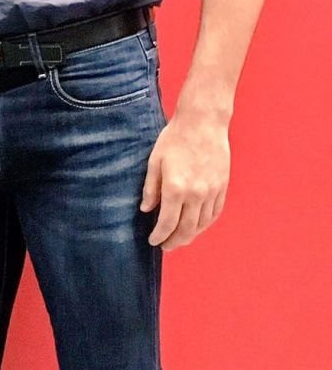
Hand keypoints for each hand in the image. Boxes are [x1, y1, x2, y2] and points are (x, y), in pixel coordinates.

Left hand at [140, 112, 230, 249]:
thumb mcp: (155, 161)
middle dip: (175, 241)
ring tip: (179, 239)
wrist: (202, 123)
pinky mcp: (222, 188)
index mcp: (176, 188)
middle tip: (166, 246)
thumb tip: (146, 210)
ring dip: (190, 235)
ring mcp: (212, 192)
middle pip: (186, 229)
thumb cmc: (174, 138)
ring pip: (202, 224)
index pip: (167, 223)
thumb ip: (151, 188)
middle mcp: (196, 194)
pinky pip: (214, 214)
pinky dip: (205, 224)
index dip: (160, 235)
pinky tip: (197, 226)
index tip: (153, 241)